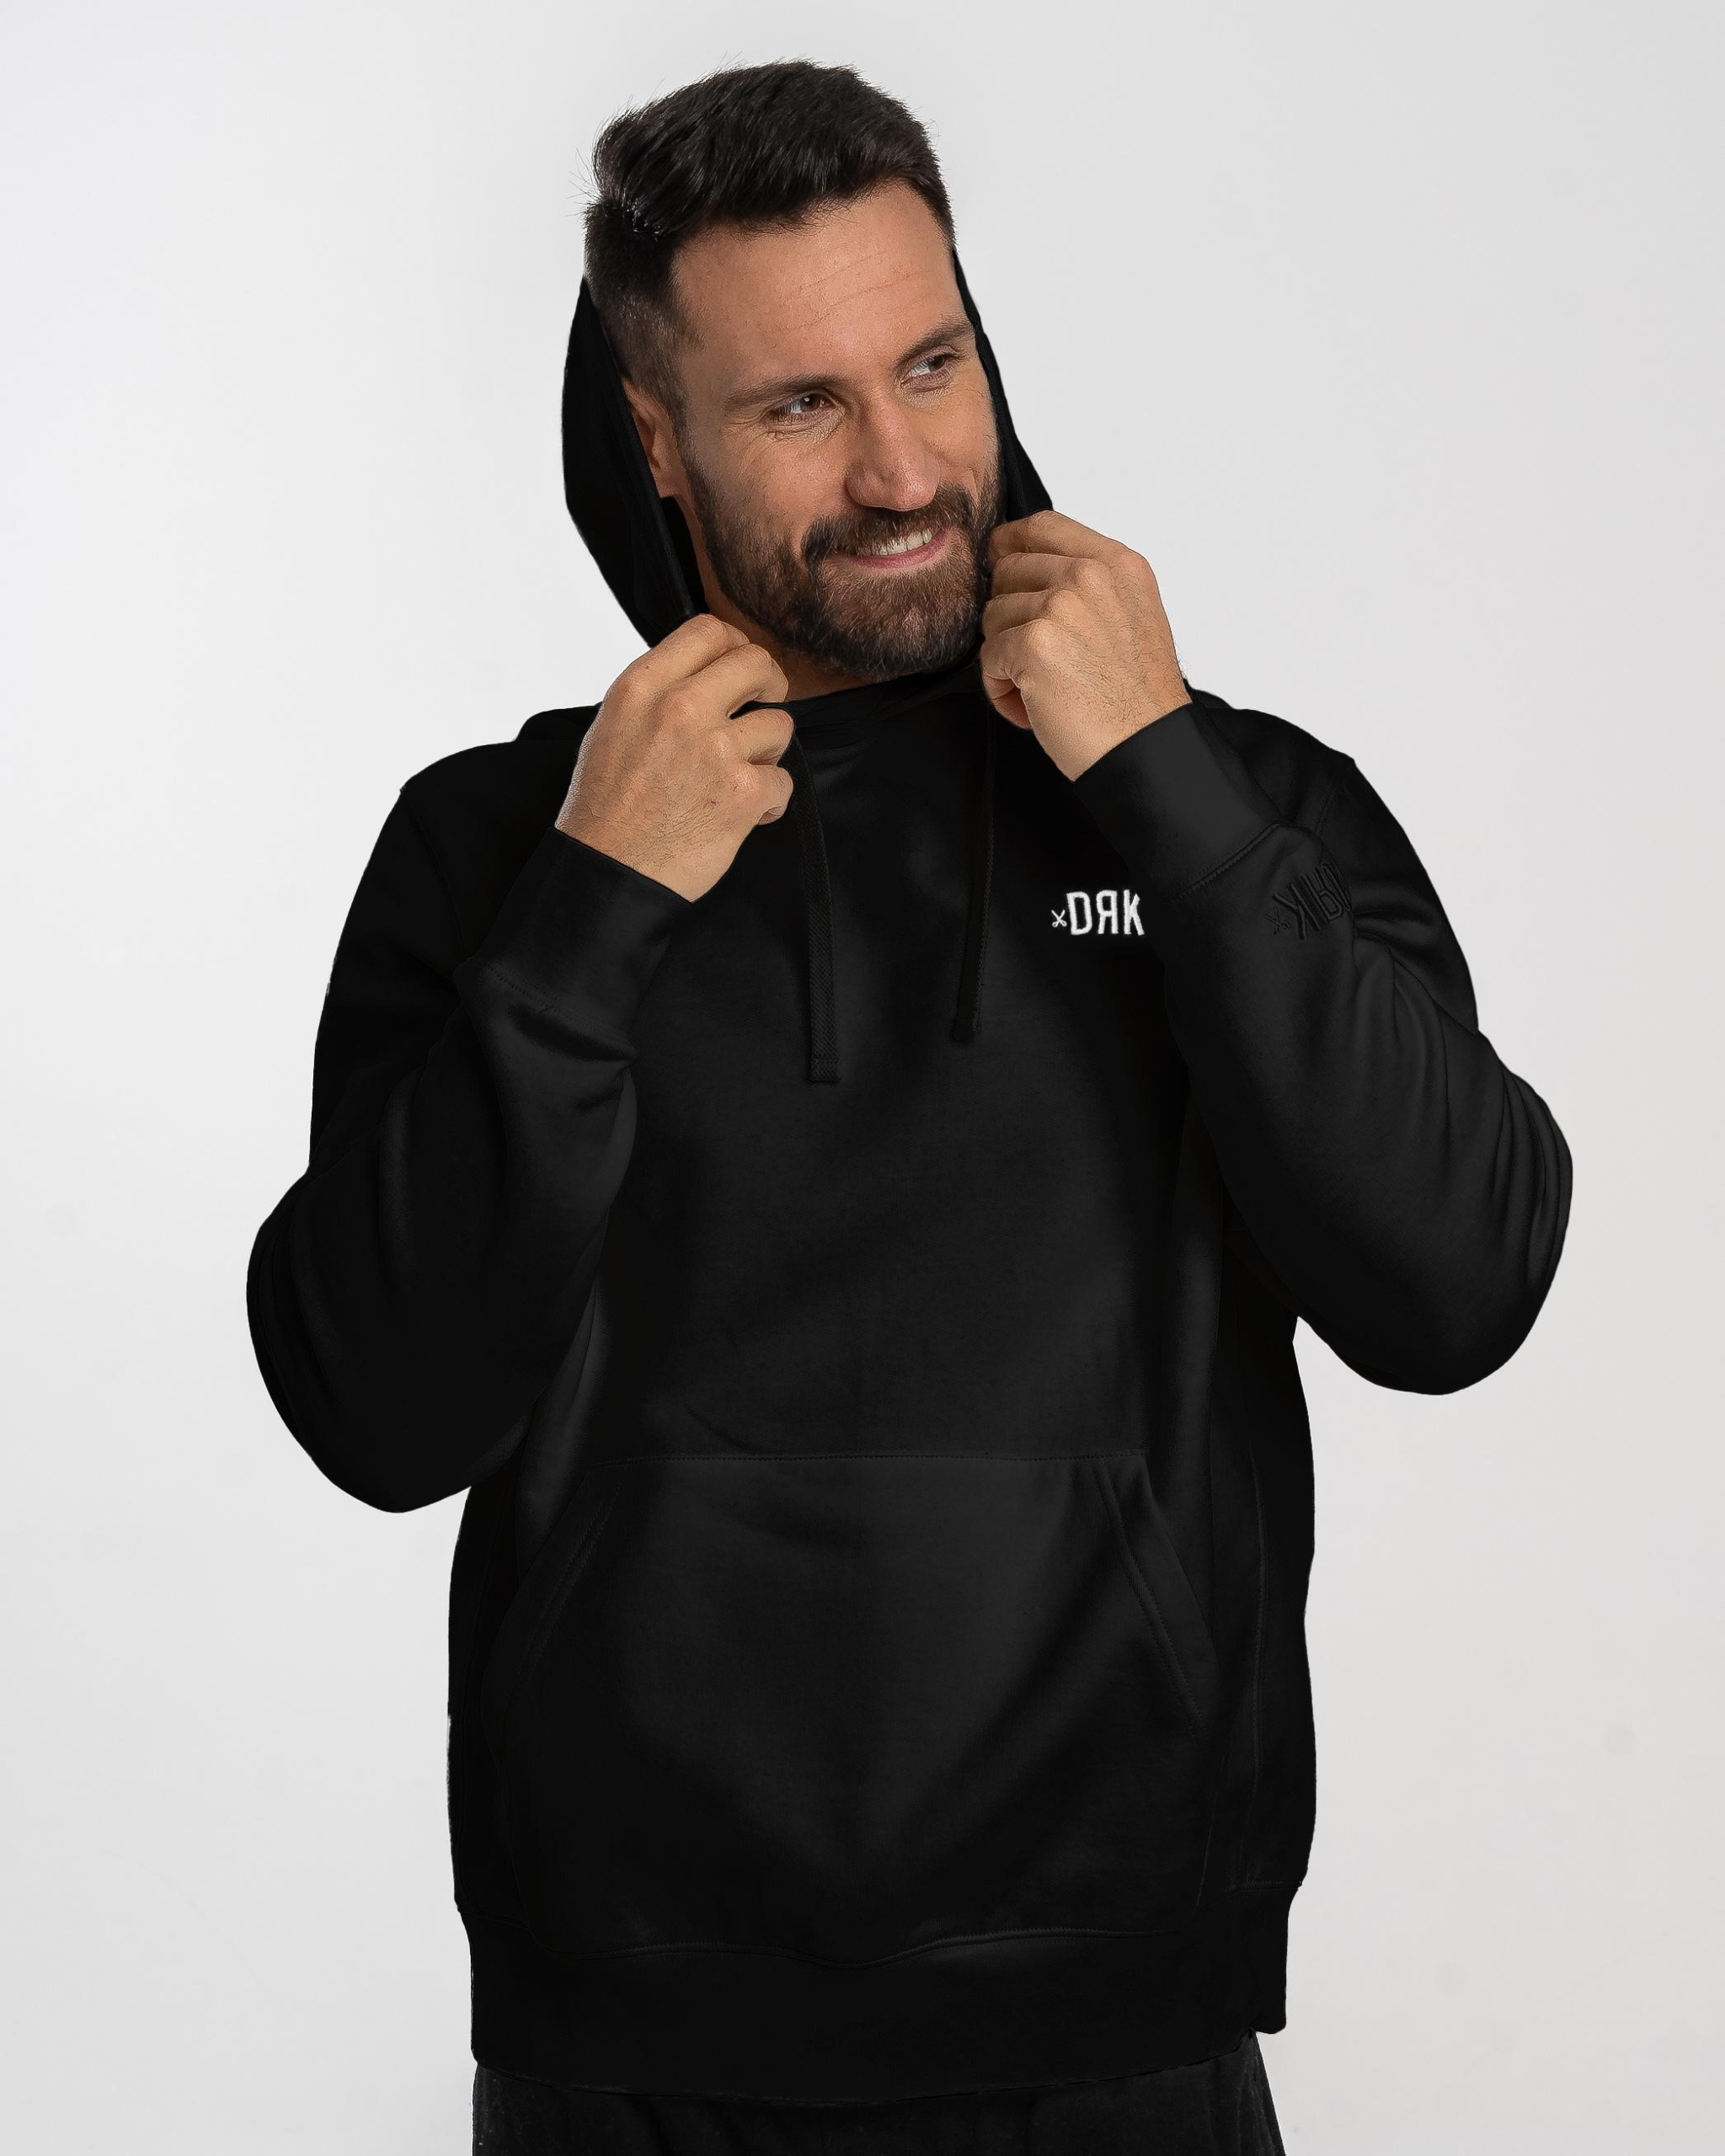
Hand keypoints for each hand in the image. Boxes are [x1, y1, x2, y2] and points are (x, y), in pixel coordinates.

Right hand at [556, 615, 795, 902]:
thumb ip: (658, 694)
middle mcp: (678, 709)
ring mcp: (714, 750)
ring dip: (768, 751)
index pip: (707, 630)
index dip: (736, 644)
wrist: (608, 872)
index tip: (742, 667)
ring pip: (779, 724)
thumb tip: (706, 674)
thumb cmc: (607, 807)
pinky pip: (783, 780)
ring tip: (742, 775)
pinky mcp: (742, 793)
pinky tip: (745, 814)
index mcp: (642, 688)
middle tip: (767, 703)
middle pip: (754, 662)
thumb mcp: (614, 727)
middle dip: (770, 682)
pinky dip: (769, 801)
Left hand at [979, 509, 1191, 779]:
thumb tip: (1021, 564)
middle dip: (1011, 617)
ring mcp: (1061, 606)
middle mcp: (1091, 576)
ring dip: (1005, 659)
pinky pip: (988, 657)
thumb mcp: (1131, 616)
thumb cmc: (1136, 699)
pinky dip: (1001, 690)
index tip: (1000, 564)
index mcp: (1118, 564)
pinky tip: (1031, 709)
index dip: (1011, 543)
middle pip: (1009, 571)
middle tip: (1039, 661)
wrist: (1146, 748)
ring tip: (1041, 690)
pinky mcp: (1034, 644)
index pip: (1044, 526)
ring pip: (993, 616)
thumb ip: (1088, 585)